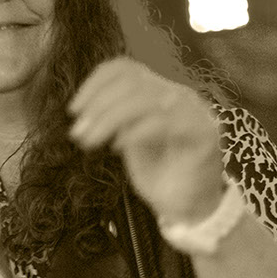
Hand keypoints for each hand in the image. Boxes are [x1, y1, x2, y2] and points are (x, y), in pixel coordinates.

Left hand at [68, 57, 224, 222]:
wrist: (189, 209)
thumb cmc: (160, 176)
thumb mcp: (129, 142)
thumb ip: (115, 122)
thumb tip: (84, 113)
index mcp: (160, 92)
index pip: (125, 68)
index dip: (94, 84)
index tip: (74, 110)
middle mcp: (179, 95)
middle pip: (131, 82)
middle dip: (98, 106)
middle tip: (78, 133)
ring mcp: (194, 112)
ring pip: (144, 99)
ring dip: (109, 119)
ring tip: (90, 142)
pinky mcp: (203, 134)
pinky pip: (163, 122)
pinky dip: (134, 132)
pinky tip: (118, 147)